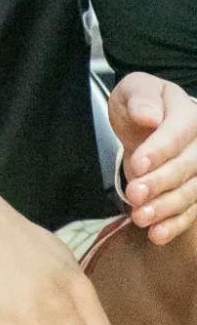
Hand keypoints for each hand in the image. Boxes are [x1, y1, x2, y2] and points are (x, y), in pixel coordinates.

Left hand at [108, 72, 196, 244]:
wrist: (148, 119)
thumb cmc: (141, 102)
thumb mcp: (134, 89)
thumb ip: (140, 99)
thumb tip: (150, 116)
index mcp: (189, 114)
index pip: (177, 135)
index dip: (159, 151)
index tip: (137, 164)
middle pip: (187, 167)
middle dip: (160, 183)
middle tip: (134, 194)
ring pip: (191, 192)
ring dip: (166, 208)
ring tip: (141, 218)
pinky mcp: (194, 190)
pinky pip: (191, 210)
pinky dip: (175, 224)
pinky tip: (157, 235)